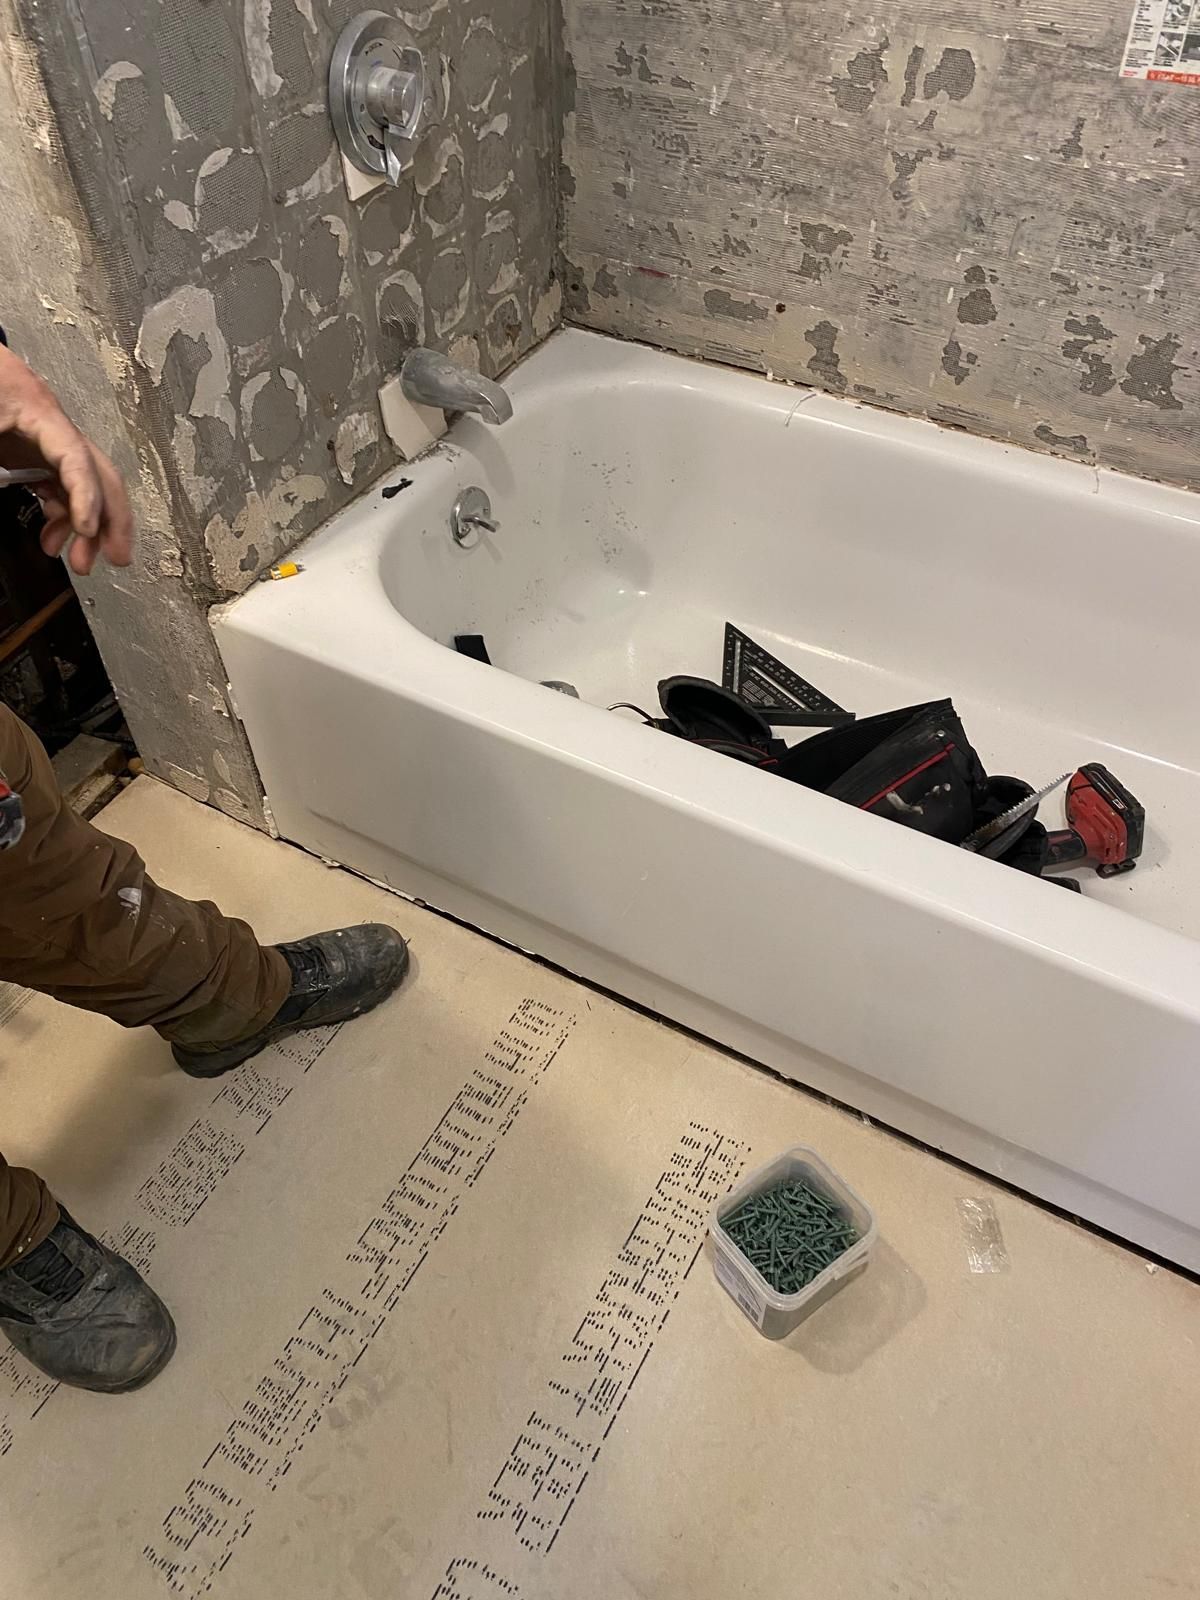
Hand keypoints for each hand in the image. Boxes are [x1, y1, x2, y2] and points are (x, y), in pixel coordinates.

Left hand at [0, 342, 133, 572]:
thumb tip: (0, 485)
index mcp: (39, 411)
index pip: (78, 458)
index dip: (87, 497)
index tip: (87, 531)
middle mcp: (54, 426)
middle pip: (100, 473)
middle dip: (112, 520)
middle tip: (116, 557)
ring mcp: (48, 439)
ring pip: (84, 485)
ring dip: (88, 526)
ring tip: (79, 560)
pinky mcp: (35, 449)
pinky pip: (61, 485)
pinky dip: (64, 514)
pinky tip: (55, 536)